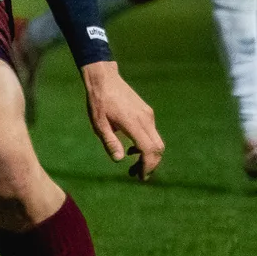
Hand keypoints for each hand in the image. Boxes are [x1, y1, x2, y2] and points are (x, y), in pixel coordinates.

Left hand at [80, 60, 163, 179]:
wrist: (104, 78)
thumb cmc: (98, 101)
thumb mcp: (99, 123)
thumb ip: (110, 142)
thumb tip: (119, 160)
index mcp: (134, 123)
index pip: (149, 150)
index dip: (147, 166)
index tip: (140, 177)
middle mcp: (146, 119)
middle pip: (158, 148)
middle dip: (150, 164)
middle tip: (136, 175)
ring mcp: (148, 115)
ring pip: (157, 141)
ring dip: (148, 156)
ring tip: (133, 166)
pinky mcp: (147, 112)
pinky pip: (152, 133)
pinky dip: (147, 145)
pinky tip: (133, 149)